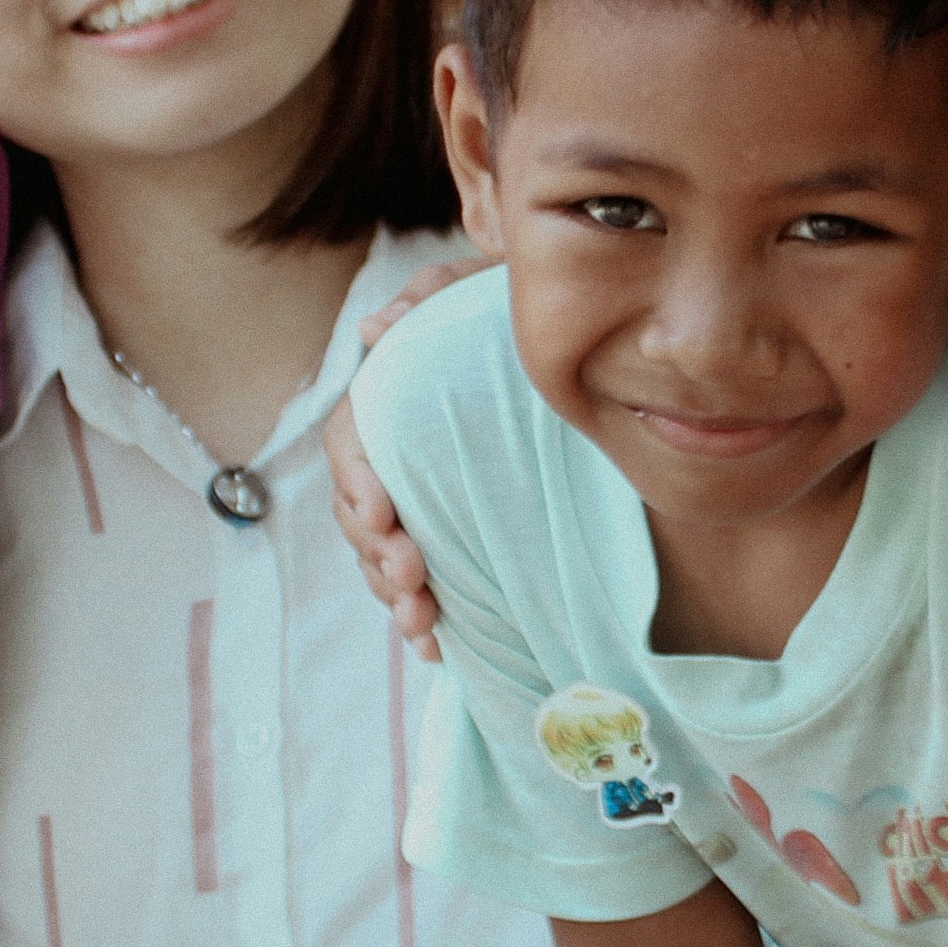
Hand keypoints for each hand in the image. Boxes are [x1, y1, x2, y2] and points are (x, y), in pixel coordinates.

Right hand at [322, 254, 491, 658]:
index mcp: (396, 403)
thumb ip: (434, 300)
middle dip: (377, 552)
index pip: (353, 444)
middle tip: (412, 576)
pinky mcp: (456, 541)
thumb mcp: (486, 296)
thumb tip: (375, 327)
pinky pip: (422, 588)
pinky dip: (422, 620)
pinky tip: (438, 650)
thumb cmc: (522, 325)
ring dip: (393, 594)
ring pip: (383, 558)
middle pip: (359, 513)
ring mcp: (425, 504)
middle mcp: (401, 458)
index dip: (356, 480)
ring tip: (421, 621)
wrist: (595, 359)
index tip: (381, 512)